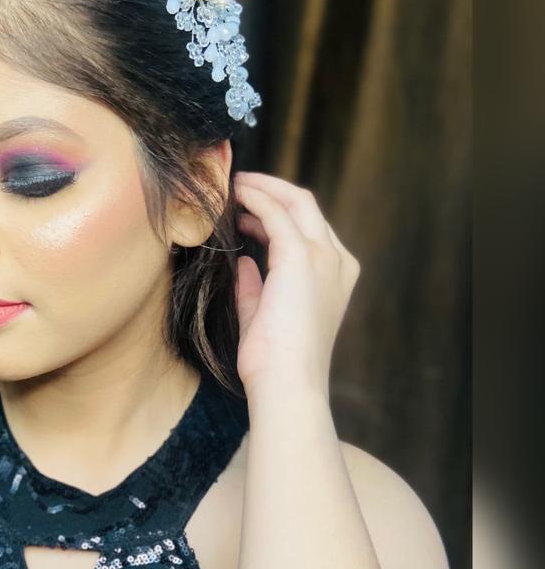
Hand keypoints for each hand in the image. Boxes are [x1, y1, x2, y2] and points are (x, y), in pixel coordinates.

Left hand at [232, 171, 360, 400]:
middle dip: (271, 190)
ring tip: (232, 185)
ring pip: (295, 202)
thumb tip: (243, 264)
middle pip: (305, 206)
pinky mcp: (301, 257)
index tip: (246, 208)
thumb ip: (256, 288)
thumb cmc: (274, 362)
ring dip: (262, 188)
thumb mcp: (263, 316)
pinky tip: (235, 195)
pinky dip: (256, 198)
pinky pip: (276, 213)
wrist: (287, 384)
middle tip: (238, 185)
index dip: (276, 212)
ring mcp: (323, 257)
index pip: (309, 229)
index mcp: (335, 276)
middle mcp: (337, 261)